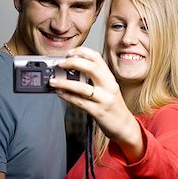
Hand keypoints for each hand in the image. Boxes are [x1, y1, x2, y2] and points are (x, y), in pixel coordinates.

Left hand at [49, 46, 143, 161]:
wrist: (124, 126)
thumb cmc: (113, 107)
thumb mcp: (108, 89)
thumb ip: (94, 80)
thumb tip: (72, 73)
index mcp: (110, 78)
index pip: (97, 57)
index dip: (82, 51)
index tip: (70, 52)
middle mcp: (109, 86)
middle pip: (91, 67)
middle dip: (73, 63)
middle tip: (60, 64)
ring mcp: (104, 99)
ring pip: (82, 87)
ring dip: (64, 83)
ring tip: (53, 81)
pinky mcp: (98, 112)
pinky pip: (80, 102)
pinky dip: (67, 96)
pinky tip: (60, 93)